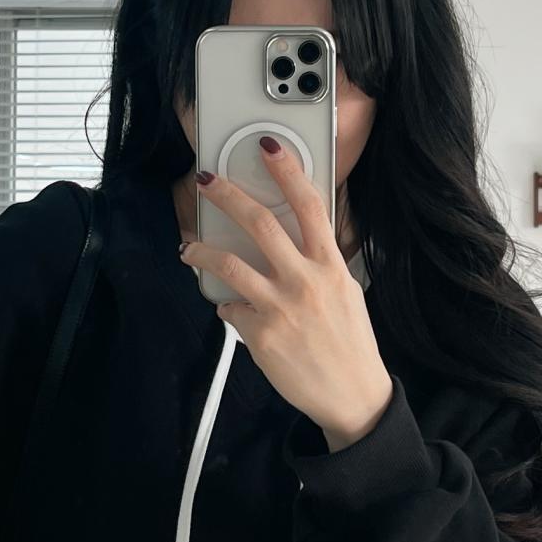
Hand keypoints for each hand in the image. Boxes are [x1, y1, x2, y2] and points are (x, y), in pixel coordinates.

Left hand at [179, 144, 394, 448]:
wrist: (352, 395)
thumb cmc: (350, 343)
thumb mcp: (346, 292)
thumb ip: (319, 264)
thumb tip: (291, 244)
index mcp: (330, 265)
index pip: (310, 206)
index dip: (288, 171)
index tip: (269, 147)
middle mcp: (305, 281)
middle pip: (260, 224)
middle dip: (228, 196)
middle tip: (207, 181)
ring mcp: (280, 307)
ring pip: (229, 264)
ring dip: (201, 251)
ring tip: (189, 249)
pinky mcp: (260, 334)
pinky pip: (230, 308)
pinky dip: (227, 305)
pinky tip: (231, 309)